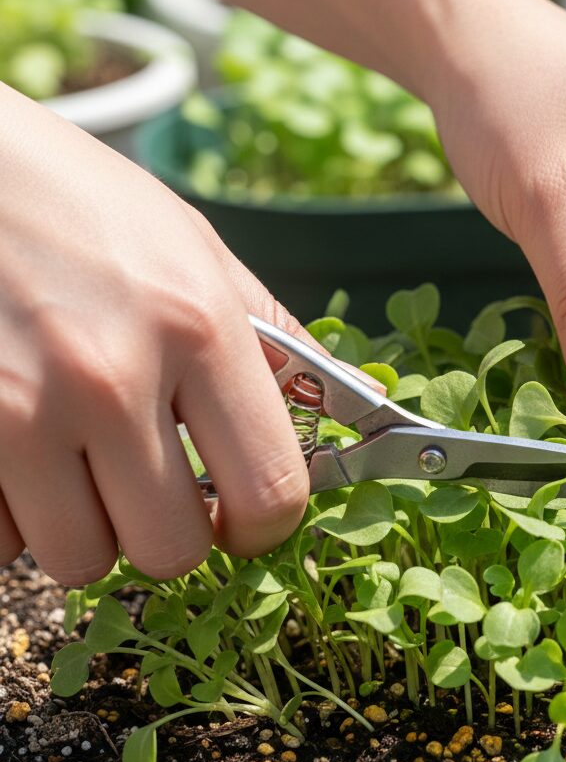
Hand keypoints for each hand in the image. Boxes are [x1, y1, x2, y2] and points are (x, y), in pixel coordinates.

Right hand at [0, 86, 321, 584]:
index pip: (269, 490)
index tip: (244, 518)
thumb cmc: (79, 203)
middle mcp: (109, 378)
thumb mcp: (194, 247)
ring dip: (86, 525)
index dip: (264, 524)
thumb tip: (337, 402)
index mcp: (196, 326)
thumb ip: (268, 336)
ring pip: (79, 559)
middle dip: (168, 529)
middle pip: (171, 550)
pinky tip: (16, 448)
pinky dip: (12, 514)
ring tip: (77, 457)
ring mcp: (16, 412)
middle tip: (151, 482)